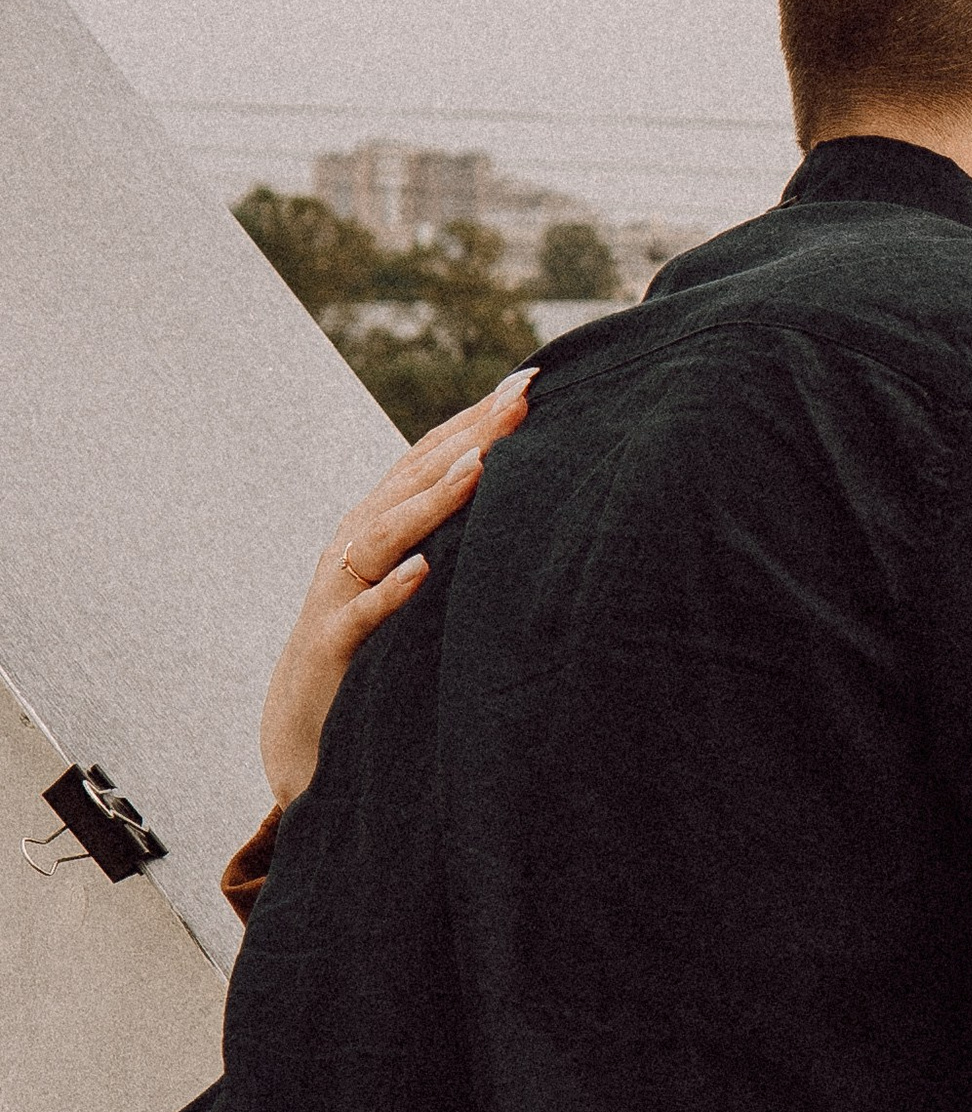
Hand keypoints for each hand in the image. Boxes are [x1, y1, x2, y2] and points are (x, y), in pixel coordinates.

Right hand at [259, 370, 535, 805]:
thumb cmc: (370, 649)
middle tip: (520, 399)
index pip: (429, 459)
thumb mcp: (411, 584)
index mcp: (379, 525)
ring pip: (384, 537)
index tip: (529, 383)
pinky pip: (362, 616)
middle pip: (412, 480)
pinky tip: (424, 571)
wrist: (302, 728)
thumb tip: (515, 499)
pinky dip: (391, 592)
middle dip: (468, 438)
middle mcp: (355, 545)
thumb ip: (449, 538)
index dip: (475, 421)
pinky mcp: (332, 646)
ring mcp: (340, 593)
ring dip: (432, 501)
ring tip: (480, 468)